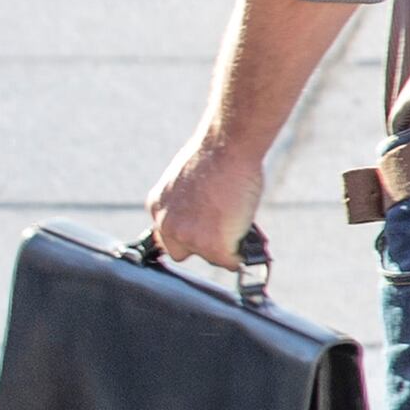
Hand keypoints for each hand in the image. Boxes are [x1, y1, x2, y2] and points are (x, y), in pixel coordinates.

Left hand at [141, 130, 268, 281]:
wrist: (227, 148)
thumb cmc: (217, 156)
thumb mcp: (190, 181)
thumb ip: (190, 203)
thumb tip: (207, 216)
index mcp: (158, 206)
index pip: (167, 235)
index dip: (188, 236)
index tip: (203, 236)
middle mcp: (167, 224)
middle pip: (181, 253)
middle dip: (202, 246)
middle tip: (223, 234)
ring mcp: (188, 237)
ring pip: (209, 257)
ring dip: (225, 247)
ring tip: (241, 226)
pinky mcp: (212, 245)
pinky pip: (230, 262)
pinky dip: (242, 254)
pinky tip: (250, 237)